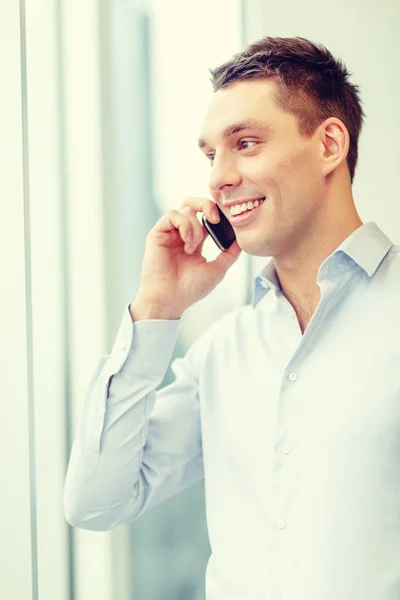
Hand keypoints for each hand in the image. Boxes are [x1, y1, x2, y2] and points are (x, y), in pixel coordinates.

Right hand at [130, 197, 241, 319]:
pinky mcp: (157, 233)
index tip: (228, 221)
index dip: (218, 213)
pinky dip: (184, 225)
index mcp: (195, 240)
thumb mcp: (217, 270)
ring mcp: (169, 232)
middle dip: (207, 204)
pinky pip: (172, 214)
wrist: (170, 300)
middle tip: (216, 218)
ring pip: (185, 208)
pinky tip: (186, 242)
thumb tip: (244, 240)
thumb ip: (230, 254)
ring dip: (195, 226)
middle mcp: (181, 233)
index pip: (207, 216)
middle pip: (193, 203)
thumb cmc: (190, 289)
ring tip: (193, 247)